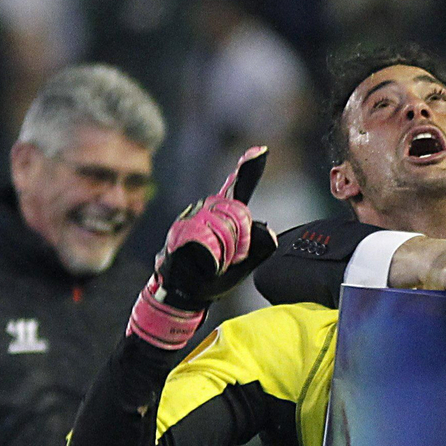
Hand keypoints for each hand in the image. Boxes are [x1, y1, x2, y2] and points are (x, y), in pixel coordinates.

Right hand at [128, 146, 276, 348]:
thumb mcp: (244, 264)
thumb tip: (267, 230)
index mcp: (222, 214)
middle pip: (237, 214)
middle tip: (231, 259)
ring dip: (226, 253)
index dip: (249, 169)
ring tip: (216, 263)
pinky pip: (205, 242)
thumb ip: (259, 247)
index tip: (261, 150)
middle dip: (241, 241)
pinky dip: (212, 259)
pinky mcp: (178, 235)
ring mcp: (189, 219)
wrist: (185, 295)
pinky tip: (206, 265)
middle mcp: (204, 209)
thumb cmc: (214, 276)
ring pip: (222, 229)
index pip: (238, 188)